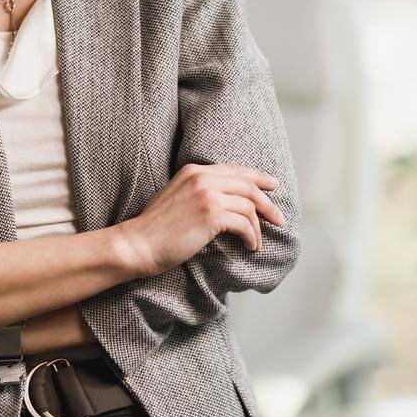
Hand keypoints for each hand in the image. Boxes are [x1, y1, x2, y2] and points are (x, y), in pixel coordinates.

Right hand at [116, 162, 283, 278]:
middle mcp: (202, 178)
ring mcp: (207, 195)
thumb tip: (225, 201)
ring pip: (248, 205)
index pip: (234, 170)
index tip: (272, 186)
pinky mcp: (211, 215)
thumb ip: (198, 191)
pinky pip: (244, 223)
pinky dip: (252, 236)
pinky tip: (251, 246)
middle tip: (279, 217)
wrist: (138, 243)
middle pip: (247, 185)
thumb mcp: (176, 197)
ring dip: (259, 225)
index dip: (257, 177)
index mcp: (194, 171)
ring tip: (259, 240)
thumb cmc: (155, 228)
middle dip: (267, 202)